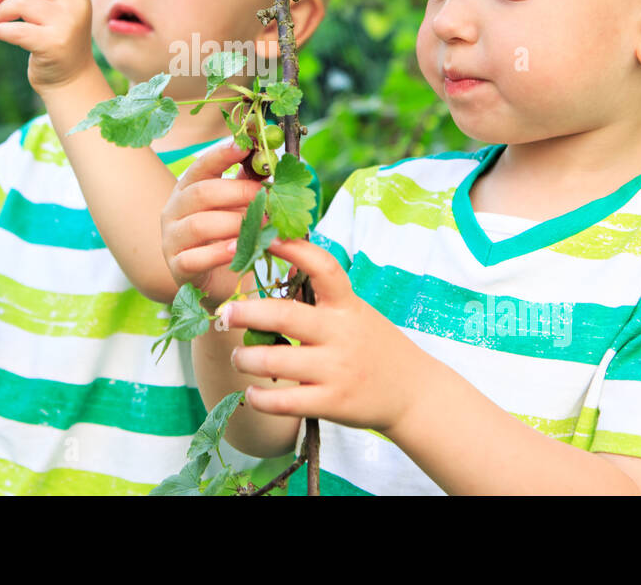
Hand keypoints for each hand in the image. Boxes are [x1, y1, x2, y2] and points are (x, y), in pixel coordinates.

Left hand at [0, 0, 94, 92]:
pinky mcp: (53, 44)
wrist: (71, 79)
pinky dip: (2, 30)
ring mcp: (67, 24)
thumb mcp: (48, 12)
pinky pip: (16, 30)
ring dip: (1, 11)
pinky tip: (2, 33)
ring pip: (21, 3)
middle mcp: (75, 5)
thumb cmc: (54, 42)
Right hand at [161, 140, 267, 311]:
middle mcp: (174, 210)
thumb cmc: (226, 236)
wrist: (213, 280)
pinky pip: (194, 258)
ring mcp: (172, 239)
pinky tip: (238, 250)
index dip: (222, 155)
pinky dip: (218, 254)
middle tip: (266, 197)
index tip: (244, 147)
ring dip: (233, 223)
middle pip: (202, 193)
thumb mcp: (235, 207)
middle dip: (238, 192)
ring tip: (260, 225)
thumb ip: (247, 184)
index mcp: (187, 189)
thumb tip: (269, 159)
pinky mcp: (177, 266)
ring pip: (198, 225)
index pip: (201, 166)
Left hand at [218, 236, 427, 435]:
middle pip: (284, 315)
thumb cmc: (374, 346)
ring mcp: (336, 370)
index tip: (262, 238)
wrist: (414, 393)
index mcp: (347, 305)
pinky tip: (251, 393)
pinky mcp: (332, 403)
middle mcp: (341, 333)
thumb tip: (275, 269)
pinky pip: (284, 401)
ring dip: (244, 359)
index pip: (322, 267)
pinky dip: (259, 398)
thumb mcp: (356, 313)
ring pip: (275, 360)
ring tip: (237, 357)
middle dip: (247, 312)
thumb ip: (321, 299)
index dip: (292, 249)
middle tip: (226, 313)